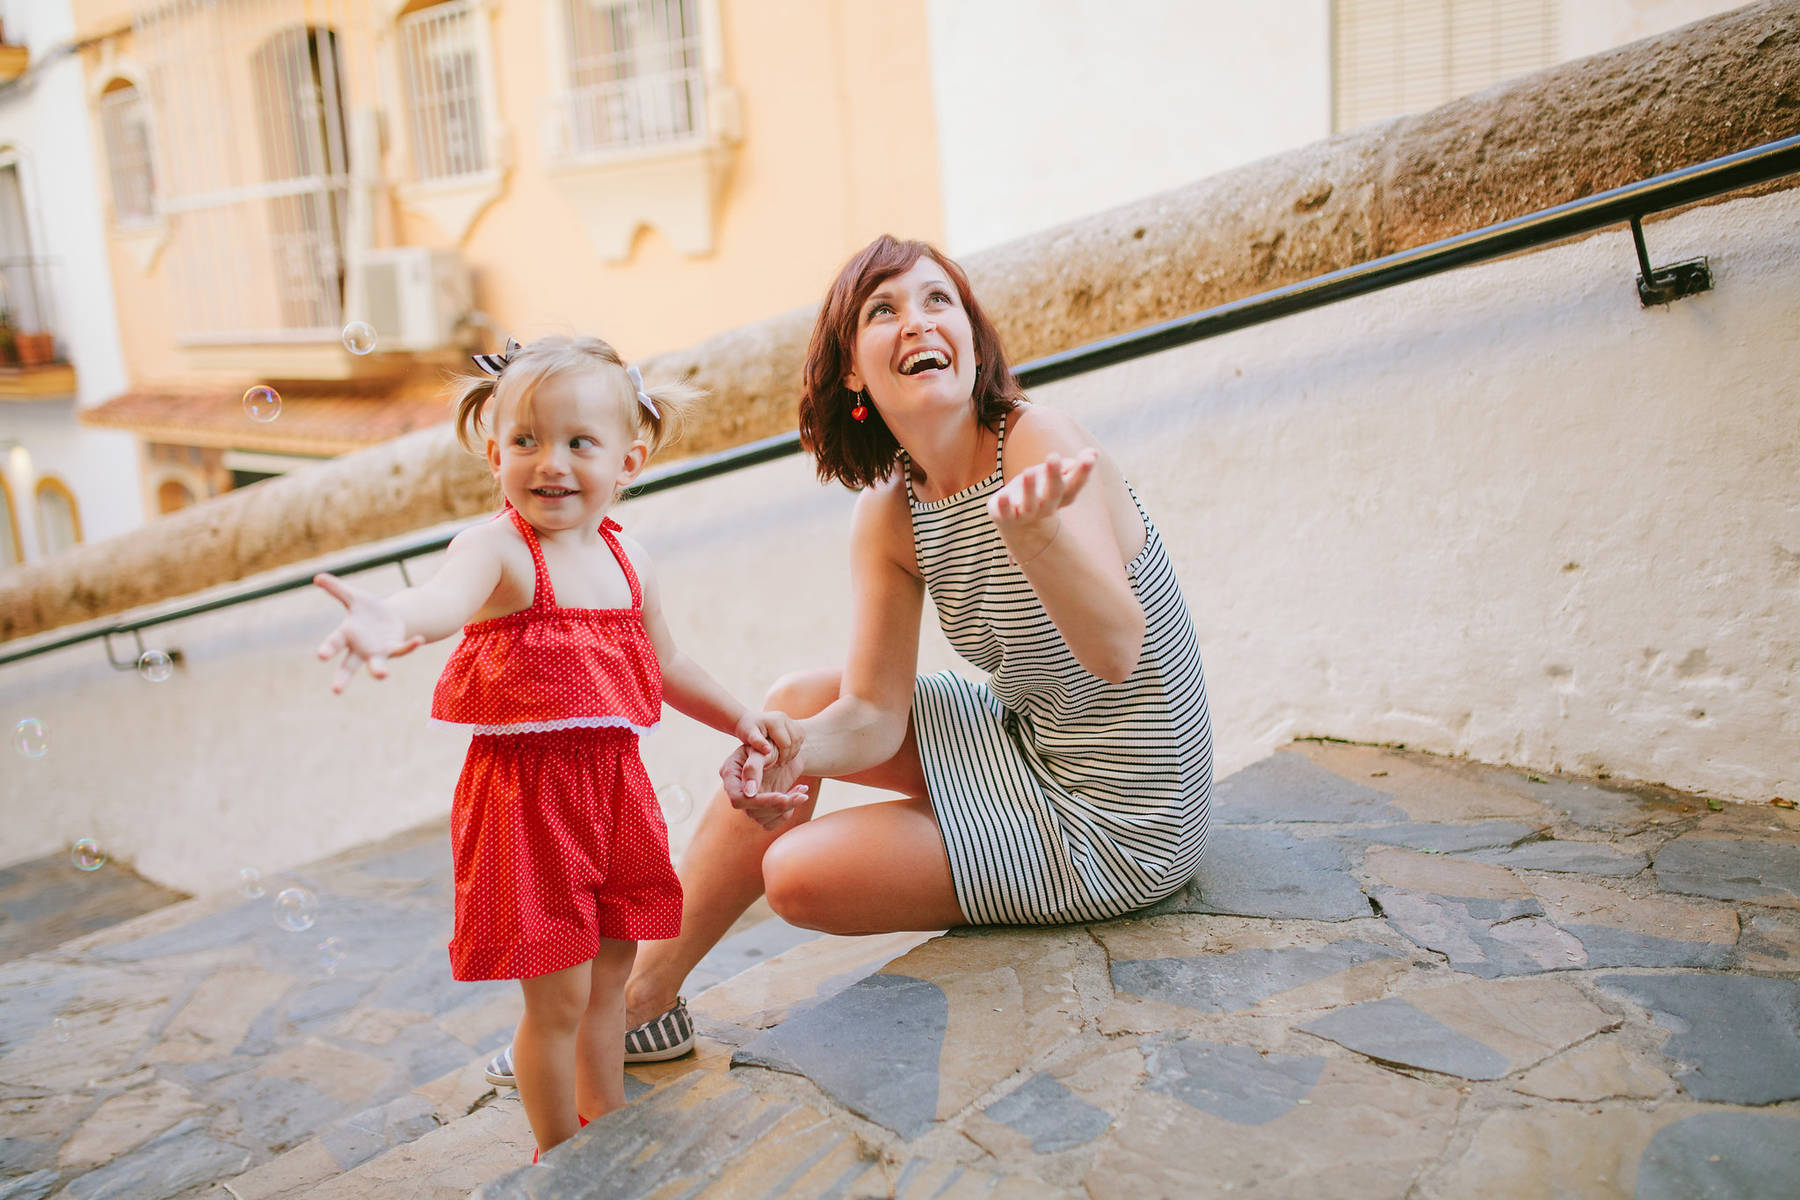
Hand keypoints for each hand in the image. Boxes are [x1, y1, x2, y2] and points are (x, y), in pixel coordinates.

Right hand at [313, 573, 425, 692]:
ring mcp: (378, 651)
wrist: (389, 617)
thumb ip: (337, 589)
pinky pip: (402, 649)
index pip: (334, 643)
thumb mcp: (353, 597)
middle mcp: (360, 648)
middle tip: (336, 690)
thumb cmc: (366, 610)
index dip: (328, 649)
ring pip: (377, 665)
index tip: (321, 656)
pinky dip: (410, 646)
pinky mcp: (394, 648)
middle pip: (349, 666)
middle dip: (343, 677)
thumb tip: (317, 576)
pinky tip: (419, 640)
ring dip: (379, 670)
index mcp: (346, 635)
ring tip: (382, 675)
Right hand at [720, 741, 810, 831]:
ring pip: (764, 819)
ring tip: (802, 790)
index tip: (781, 795)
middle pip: (753, 811)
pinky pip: (772, 822)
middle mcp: (738, 790)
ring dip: (787, 807)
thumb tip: (749, 793)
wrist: (785, 747)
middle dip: (778, 805)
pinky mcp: (762, 809)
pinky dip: (788, 812)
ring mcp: (749, 801)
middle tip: (801, 794)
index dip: (758, 801)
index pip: (738, 799)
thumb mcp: (761, 750)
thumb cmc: (770, 743)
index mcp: (730, 774)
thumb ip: (753, 767)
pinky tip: (798, 795)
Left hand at [735, 709, 804, 769]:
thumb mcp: (748, 736)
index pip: (786, 743)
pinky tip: (786, 751)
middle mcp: (783, 718)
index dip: (783, 756)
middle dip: (790, 754)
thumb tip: (768, 751)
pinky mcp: (790, 722)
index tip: (776, 764)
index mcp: (775, 722)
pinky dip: (796, 745)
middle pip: (795, 740)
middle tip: (780, 763)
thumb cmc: (746, 730)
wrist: (747, 721)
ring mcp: (788, 719)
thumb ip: (757, 743)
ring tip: (784, 758)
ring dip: (794, 750)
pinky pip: (800, 735)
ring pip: (799, 737)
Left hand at [988, 448, 1098, 559]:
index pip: (1074, 484)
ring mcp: (1026, 513)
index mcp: (1061, 496)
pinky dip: (1004, 505)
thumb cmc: (1038, 491)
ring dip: (1030, 489)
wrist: (1015, 522)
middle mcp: (1046, 506)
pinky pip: (1006, 513)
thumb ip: (1072, 467)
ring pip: (1030, 504)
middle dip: (1054, 476)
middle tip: (1053, 456)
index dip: (1082, 472)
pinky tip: (1003, 495)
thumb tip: (1093, 452)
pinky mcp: (1006, 517)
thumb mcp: (1054, 477)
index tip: (1090, 457)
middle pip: (1054, 493)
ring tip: (1028, 470)